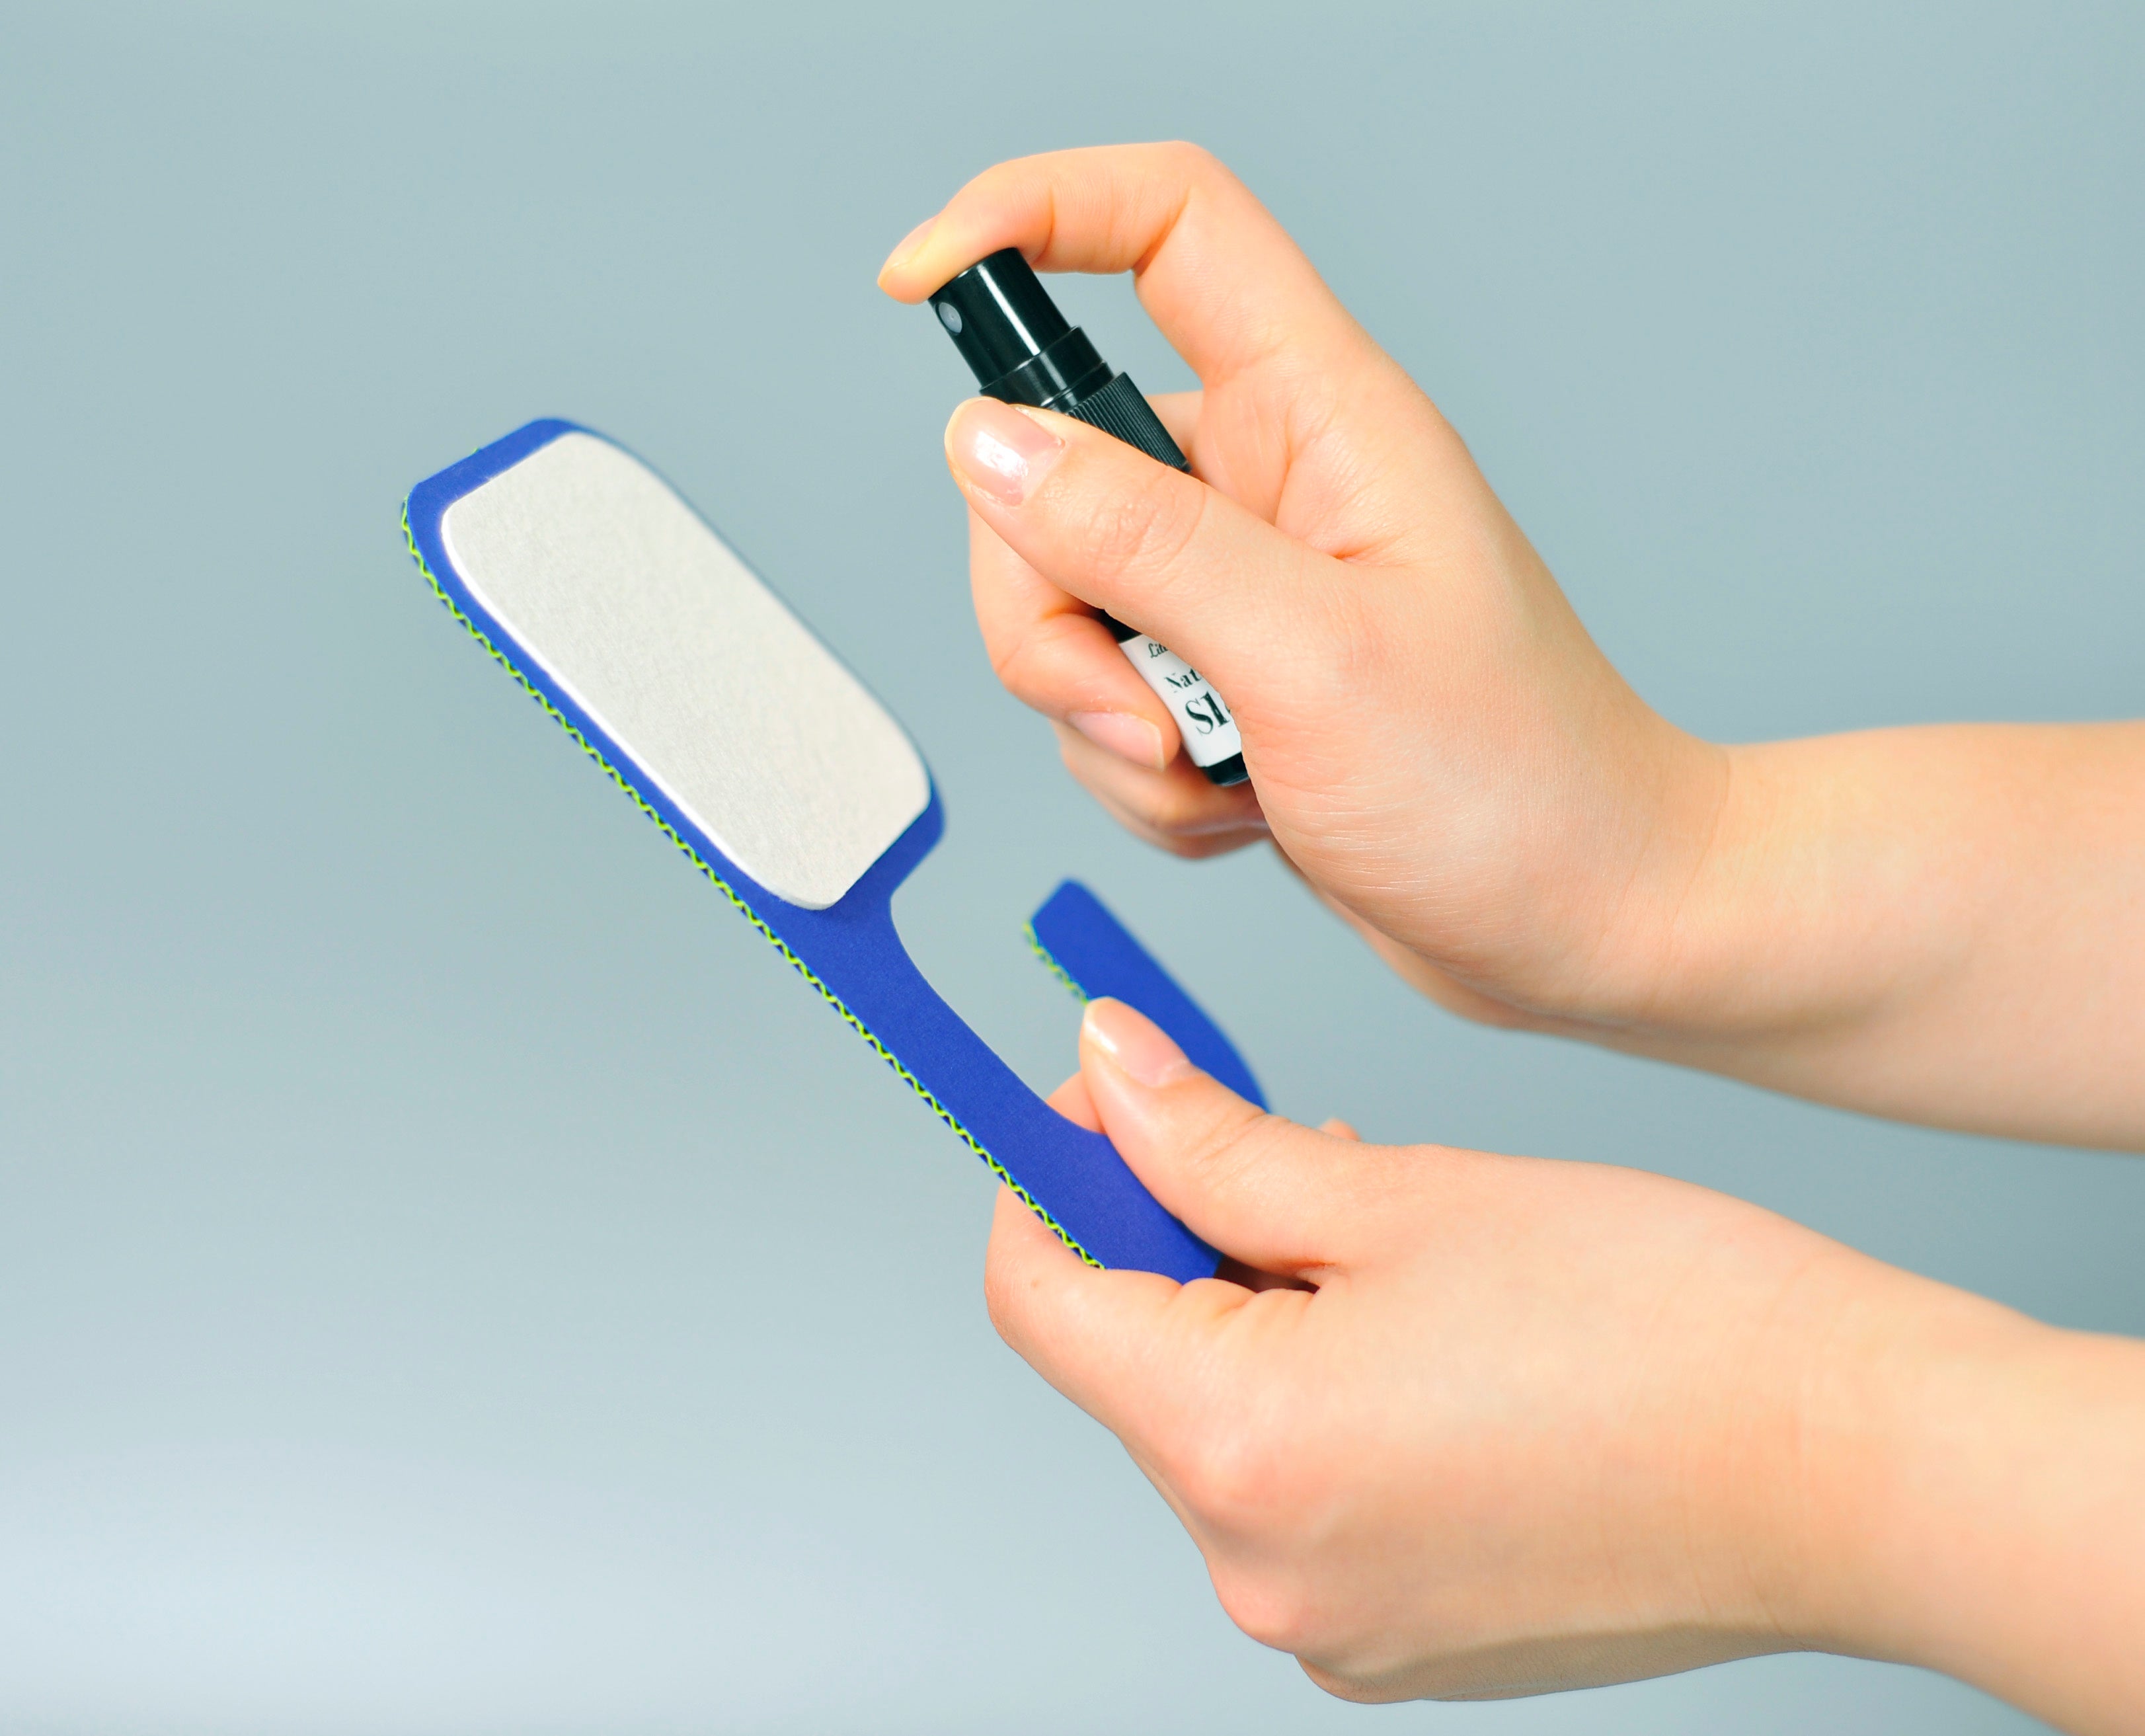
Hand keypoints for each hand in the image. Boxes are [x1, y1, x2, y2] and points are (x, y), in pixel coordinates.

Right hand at [883, 147, 2144, 1143]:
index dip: (1032, 213)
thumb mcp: (1313, 658)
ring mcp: (1235, 584)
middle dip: (1053, 615)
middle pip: (1050, 464)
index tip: (920, 280)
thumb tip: (988, 444)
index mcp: (1319, 415)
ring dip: (1106, 723)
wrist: (1577, 925)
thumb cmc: (1515, 784)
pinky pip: (1096, 702)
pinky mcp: (1217, 675)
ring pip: (1056, 605)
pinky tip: (1240, 808)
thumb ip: (1139, 541)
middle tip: (1152, 712)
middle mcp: (1265, 481)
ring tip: (1225, 775)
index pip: (1167, 226)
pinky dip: (1141, 779)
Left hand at [990, 998, 2144, 1726]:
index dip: (1051, 1175)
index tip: (1100, 1101)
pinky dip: (1321, 1402)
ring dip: (1260, 1316)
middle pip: (1135, 1362)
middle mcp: (1260, 1571)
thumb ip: (1212, 1144)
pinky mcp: (1401, 1639)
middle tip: (1283, 1145)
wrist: (1857, 1469)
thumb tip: (1106, 1075)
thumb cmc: (1663, 1322)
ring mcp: (1331, 1625)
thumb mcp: (1401, 1195)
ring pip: (1222, 1426)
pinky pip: (1301, 1496)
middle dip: (1180, 1236)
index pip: (1042, 1296)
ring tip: (1388, 1240)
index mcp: (1239, 1451)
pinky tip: (1428, 1340)